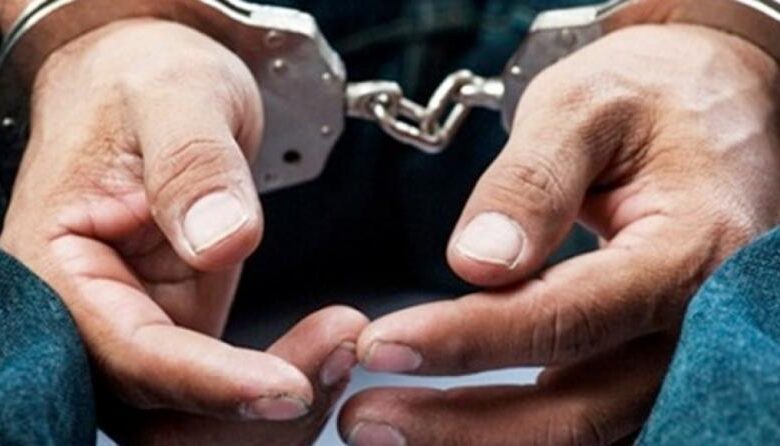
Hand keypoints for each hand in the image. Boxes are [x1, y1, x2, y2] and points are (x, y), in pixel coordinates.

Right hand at [0, 17, 366, 430]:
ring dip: (271, 411)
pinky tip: (326, 344)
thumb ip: (192, 165)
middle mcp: (86, 314)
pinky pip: (221, 389)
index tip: (287, 388)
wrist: (149, 82)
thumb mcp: (175, 96)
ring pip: (192, 416)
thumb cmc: (145, 80)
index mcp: (56, 265)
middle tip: (338, 357)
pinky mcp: (176, 328)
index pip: (128, 353)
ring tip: (342, 345)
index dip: (209, 383)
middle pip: (158, 410)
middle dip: (249, 412)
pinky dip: (276, 384)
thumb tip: (220, 242)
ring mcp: (134, 327)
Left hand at [341, 24, 779, 444]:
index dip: (471, 341)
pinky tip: (455, 422)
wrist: (714, 100)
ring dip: (484, 438)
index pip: (571, 318)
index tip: (383, 345)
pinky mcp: (657, 358)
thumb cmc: (652, 94)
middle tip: (367, 420)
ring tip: (390, 426)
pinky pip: (592, 413)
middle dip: (465, 425)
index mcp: (693, 250)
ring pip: (583, 427)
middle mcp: (700, 322)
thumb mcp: (586, 106)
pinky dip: (519, 429)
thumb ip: (533, 183)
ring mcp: (686, 352)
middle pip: (579, 406)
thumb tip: (475, 263)